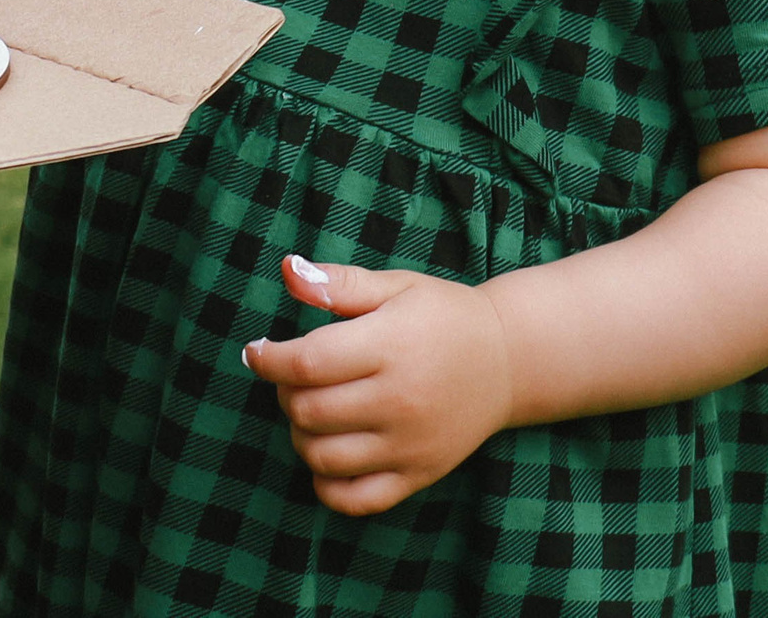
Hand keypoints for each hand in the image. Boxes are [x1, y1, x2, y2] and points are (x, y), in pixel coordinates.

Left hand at [243, 254, 516, 515]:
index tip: (258, 351)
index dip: (268, 359)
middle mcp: (399, 399)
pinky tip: (328, 455)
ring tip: (312, 410)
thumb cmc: (443, 316)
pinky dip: (327, 483)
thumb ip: (338, 283)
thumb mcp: (395, 286)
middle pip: (308, 411)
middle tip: (293, 377)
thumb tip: (286, 269)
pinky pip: (355, 499)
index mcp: (390, 346)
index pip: (306, 363)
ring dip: (300, 435)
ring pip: (322, 457)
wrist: (509, 360)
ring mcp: (409, 444)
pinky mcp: (419, 475)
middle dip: (284, 392)